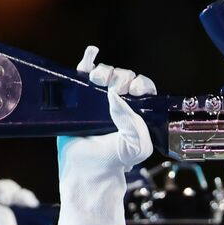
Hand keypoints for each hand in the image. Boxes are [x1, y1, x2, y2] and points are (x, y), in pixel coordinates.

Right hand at [56, 46, 154, 224]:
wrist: (87, 172)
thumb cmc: (114, 161)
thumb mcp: (136, 147)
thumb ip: (133, 124)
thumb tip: (115, 96)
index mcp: (138, 112)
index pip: (144, 88)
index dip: (140, 85)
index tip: (134, 91)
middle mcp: (120, 103)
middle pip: (124, 77)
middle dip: (121, 78)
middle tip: (114, 90)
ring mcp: (98, 98)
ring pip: (105, 73)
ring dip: (104, 72)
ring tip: (98, 81)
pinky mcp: (79, 96)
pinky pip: (84, 71)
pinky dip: (88, 58)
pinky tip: (92, 52)